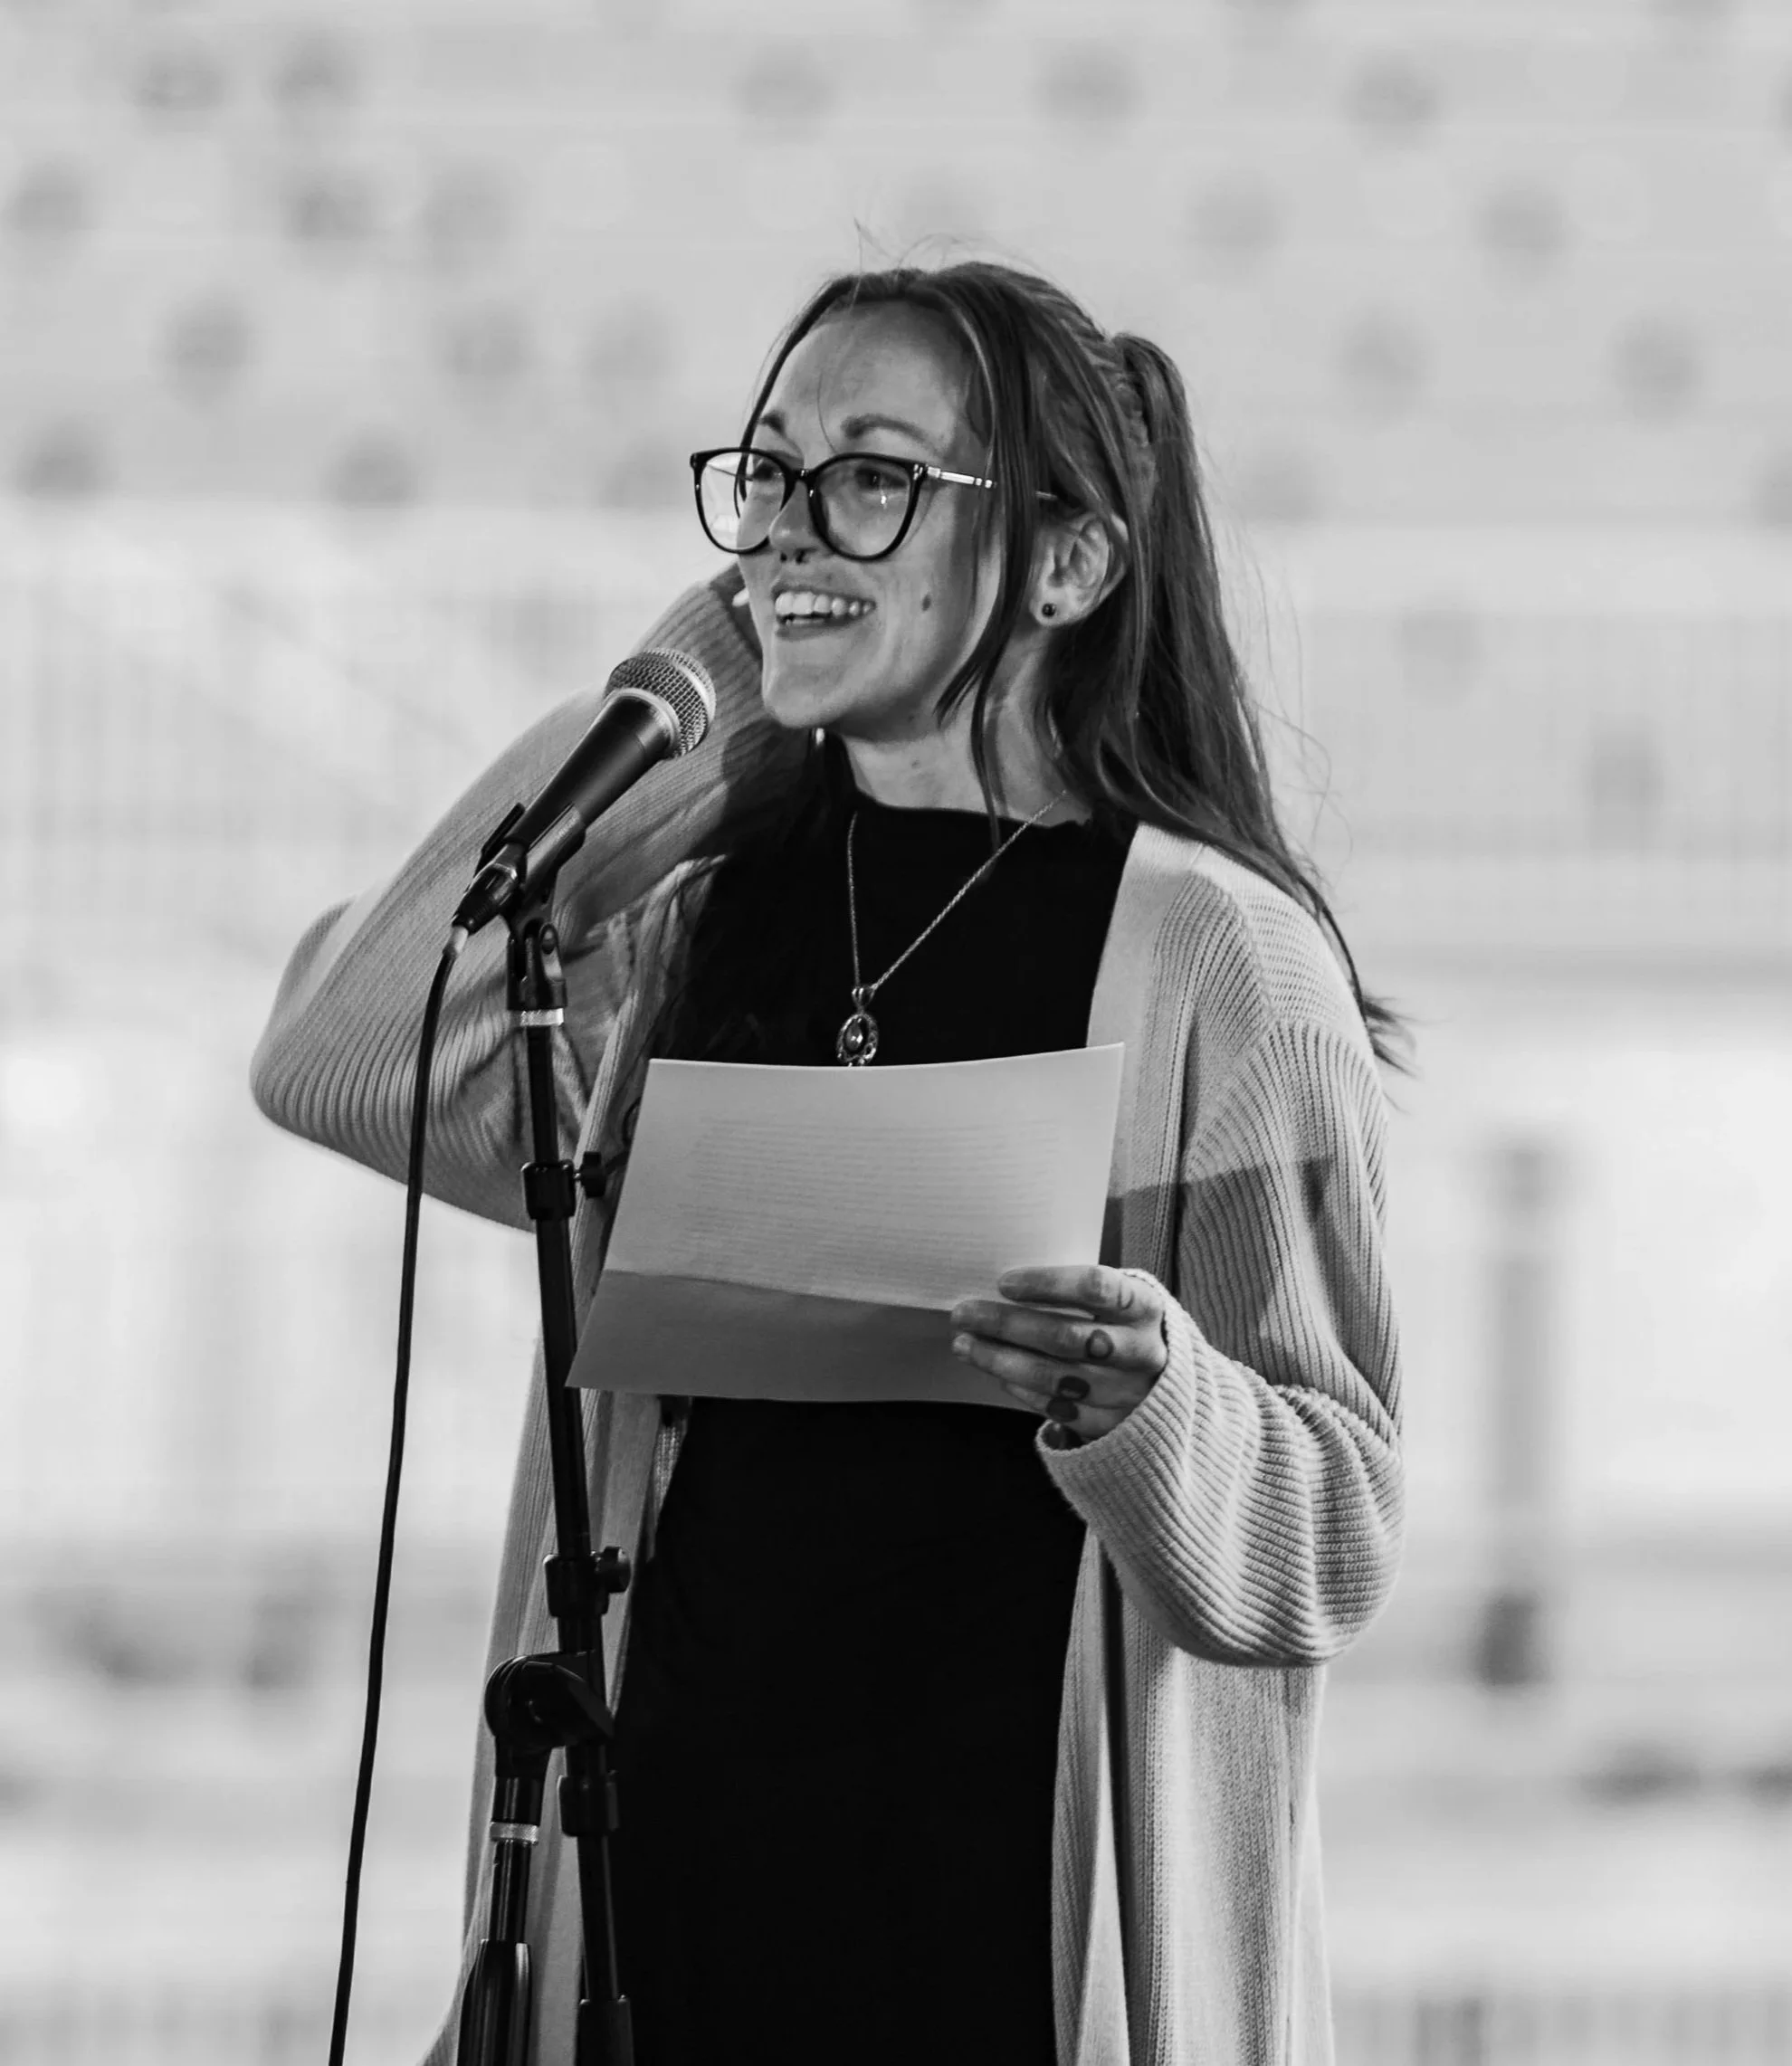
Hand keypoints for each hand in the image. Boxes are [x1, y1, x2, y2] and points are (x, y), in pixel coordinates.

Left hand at [949, 1265, 1169, 1443]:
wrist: (1171, 1385)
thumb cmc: (1128, 1328)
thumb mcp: (1121, 1300)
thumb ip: (1079, 1293)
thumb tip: (1006, 1286)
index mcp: (1146, 1308)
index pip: (1097, 1288)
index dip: (1047, 1284)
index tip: (1004, 1283)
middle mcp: (1144, 1352)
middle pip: (1067, 1337)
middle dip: (1007, 1324)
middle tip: (964, 1314)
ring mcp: (1132, 1394)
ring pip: (1056, 1378)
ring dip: (1001, 1360)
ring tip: (966, 1344)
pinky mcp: (1117, 1427)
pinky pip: (1060, 1410)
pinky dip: (1024, 1391)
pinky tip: (999, 1374)